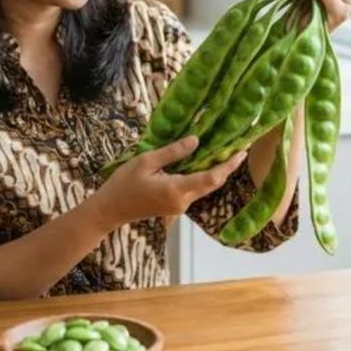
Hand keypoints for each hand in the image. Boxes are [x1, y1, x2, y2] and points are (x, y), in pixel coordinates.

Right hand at [93, 137, 246, 228]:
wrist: (109, 210)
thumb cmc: (123, 183)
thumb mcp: (146, 161)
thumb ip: (172, 152)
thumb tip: (196, 140)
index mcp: (176, 189)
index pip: (211, 178)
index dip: (228, 165)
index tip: (241, 151)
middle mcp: (183, 201)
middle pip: (212, 184)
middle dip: (226, 167)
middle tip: (237, 147)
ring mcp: (180, 206)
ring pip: (204, 188)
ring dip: (215, 171)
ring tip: (223, 151)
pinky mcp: (175, 206)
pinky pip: (194, 190)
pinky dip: (202, 176)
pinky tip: (202, 162)